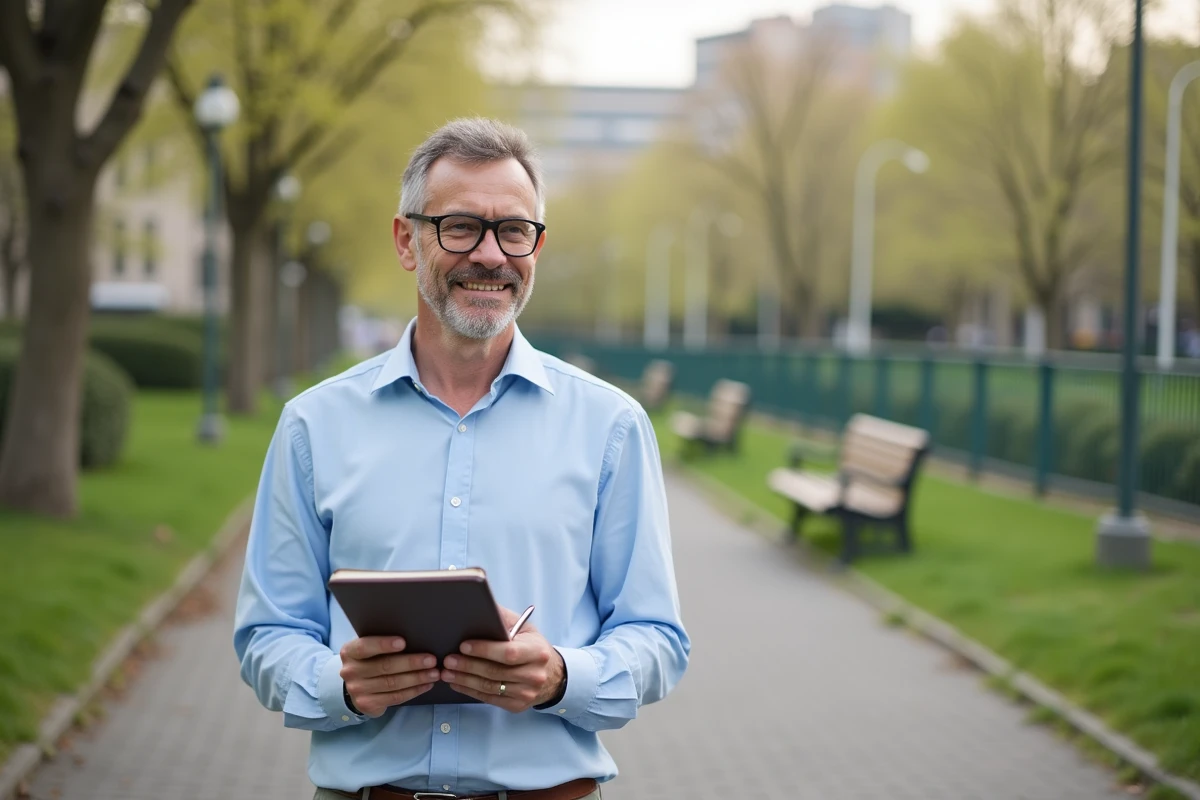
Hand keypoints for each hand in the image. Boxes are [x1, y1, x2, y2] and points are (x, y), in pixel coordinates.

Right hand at [339, 636, 437, 716]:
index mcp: (349, 652)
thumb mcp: (369, 648)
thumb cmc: (369, 659)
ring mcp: (358, 690)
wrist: (356, 685)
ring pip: (392, 683)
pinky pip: (395, 697)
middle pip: (384, 666)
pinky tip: (426, 685)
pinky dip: (414, 691)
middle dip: (411, 663)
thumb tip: (414, 634)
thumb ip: (381, 643)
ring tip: (434, 673)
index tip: (403, 642)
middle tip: (431, 660)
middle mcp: (350, 671)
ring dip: (417, 678)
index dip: (383, 644)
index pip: (365, 647)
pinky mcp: (367, 704)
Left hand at [441, 606, 564, 712]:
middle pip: (496, 672)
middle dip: (468, 665)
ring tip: (447, 672)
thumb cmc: (532, 646)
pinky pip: (490, 699)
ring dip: (465, 680)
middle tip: (448, 660)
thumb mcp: (524, 628)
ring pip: (490, 687)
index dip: (484, 650)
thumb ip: (503, 619)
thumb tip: (478, 607)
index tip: (463, 645)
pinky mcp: (518, 705)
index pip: (508, 652)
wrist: (553, 675)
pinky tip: (458, 684)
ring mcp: (527, 692)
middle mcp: (535, 674)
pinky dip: (471, 691)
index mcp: (537, 651)